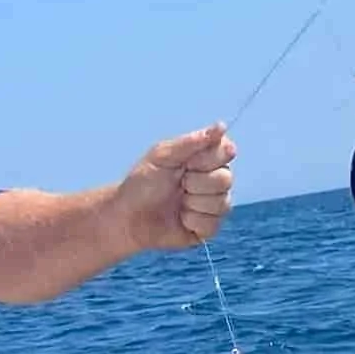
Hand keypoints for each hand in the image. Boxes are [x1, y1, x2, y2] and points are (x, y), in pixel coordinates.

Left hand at [116, 123, 234, 253]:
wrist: (127, 217)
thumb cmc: (142, 183)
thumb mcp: (163, 156)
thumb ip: (192, 142)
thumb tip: (221, 126)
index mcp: (205, 158)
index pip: (227, 151)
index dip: (207, 159)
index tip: (186, 164)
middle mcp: (214, 180)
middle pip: (226, 179)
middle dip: (196, 183)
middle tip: (178, 185)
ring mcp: (213, 204)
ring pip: (222, 203)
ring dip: (193, 204)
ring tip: (177, 203)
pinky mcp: (209, 227)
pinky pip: (213, 224)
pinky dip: (192, 221)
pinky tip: (180, 219)